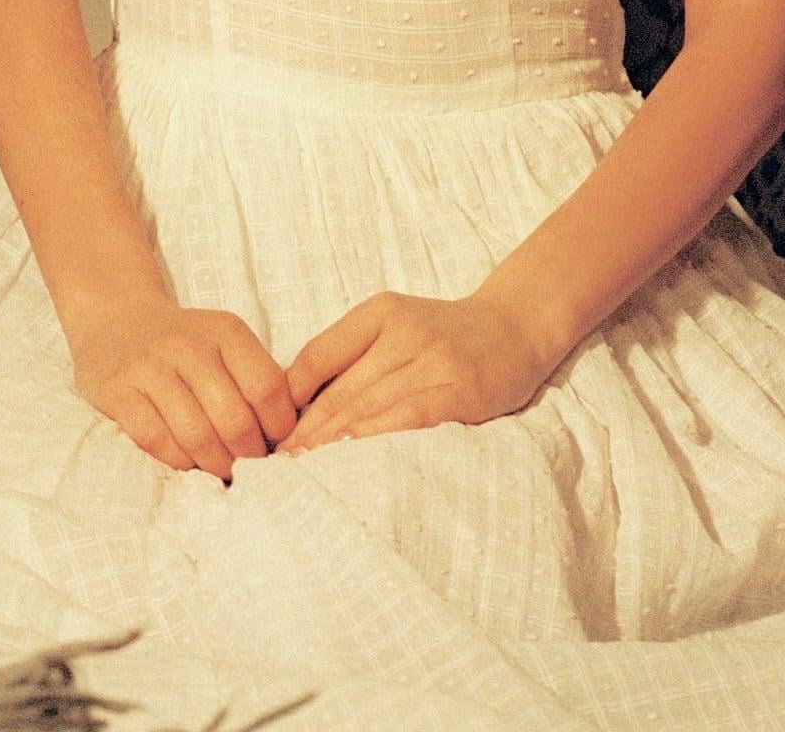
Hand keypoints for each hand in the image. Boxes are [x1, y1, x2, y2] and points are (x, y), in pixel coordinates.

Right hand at [67, 295, 298, 481]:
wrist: (118, 321)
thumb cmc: (185, 343)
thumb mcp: (225, 342)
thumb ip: (254, 378)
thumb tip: (289, 433)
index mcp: (225, 330)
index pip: (267, 386)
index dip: (279, 425)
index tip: (278, 443)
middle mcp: (189, 345)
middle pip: (234, 418)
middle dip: (248, 454)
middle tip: (250, 467)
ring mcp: (150, 367)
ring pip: (196, 434)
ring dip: (215, 464)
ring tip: (223, 471)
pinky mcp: (118, 390)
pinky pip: (155, 440)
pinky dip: (178, 461)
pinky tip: (188, 463)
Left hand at [274, 290, 551, 454]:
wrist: (512, 328)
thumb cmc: (441, 336)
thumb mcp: (393, 326)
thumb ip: (350, 356)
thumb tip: (294, 406)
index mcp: (380, 312)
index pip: (318, 354)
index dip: (290, 398)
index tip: (271, 433)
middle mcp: (405, 331)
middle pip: (342, 389)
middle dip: (306, 433)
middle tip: (277, 467)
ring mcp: (436, 359)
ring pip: (371, 406)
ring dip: (334, 444)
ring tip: (305, 473)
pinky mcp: (462, 389)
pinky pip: (412, 417)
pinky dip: (379, 438)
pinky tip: (356, 458)